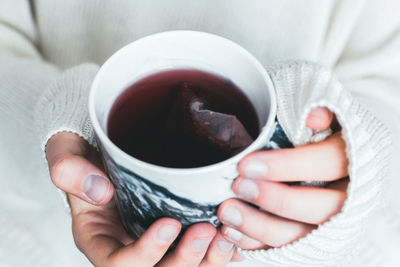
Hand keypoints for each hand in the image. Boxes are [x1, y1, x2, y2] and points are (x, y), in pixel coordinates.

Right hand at [46, 132, 235, 265]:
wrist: (104, 153)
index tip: (169, 224)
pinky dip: (217, 252)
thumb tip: (100, 190)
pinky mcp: (173, 234)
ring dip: (206, 260)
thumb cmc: (84, 156)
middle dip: (184, 260)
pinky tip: (233, 237)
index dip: (145, 253)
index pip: (118, 263)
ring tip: (226, 236)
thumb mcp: (67, 155)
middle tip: (207, 231)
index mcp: (98, 238)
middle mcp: (127, 248)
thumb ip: (70, 170)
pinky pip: (197, 254)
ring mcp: (152, 243)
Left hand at [218, 107, 348, 248]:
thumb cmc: (312, 131)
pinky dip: (257, 243)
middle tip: (237, 186)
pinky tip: (232, 233)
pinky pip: (287, 248)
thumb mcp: (319, 113)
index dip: (288, 166)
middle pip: (321, 207)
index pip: (328, 163)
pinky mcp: (309, 236)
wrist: (321, 156)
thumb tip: (313, 116)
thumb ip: (319, 109)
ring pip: (303, 234)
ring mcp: (329, 220)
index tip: (247, 165)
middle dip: (275, 199)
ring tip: (227, 213)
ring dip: (261, 227)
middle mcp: (348, 194)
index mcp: (352, 158)